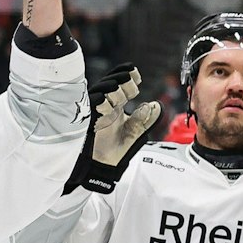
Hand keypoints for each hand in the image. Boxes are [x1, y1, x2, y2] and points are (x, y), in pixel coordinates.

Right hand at [65, 64, 158, 193]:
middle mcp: (105, 105)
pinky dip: (100, 102)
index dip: (128, 74)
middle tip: (131, 91)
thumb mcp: (135, 133)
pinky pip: (91, 104)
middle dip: (123, 81)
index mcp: (116, 105)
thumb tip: (155, 105)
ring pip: (101, 90)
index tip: (136, 77)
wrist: (102, 167)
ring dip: (113, 90)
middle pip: (111, 82)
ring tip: (120, 99)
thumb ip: (146, 119)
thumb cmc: (115, 150)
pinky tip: (107, 106)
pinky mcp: (87, 119)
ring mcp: (96, 111)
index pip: (120, 81)